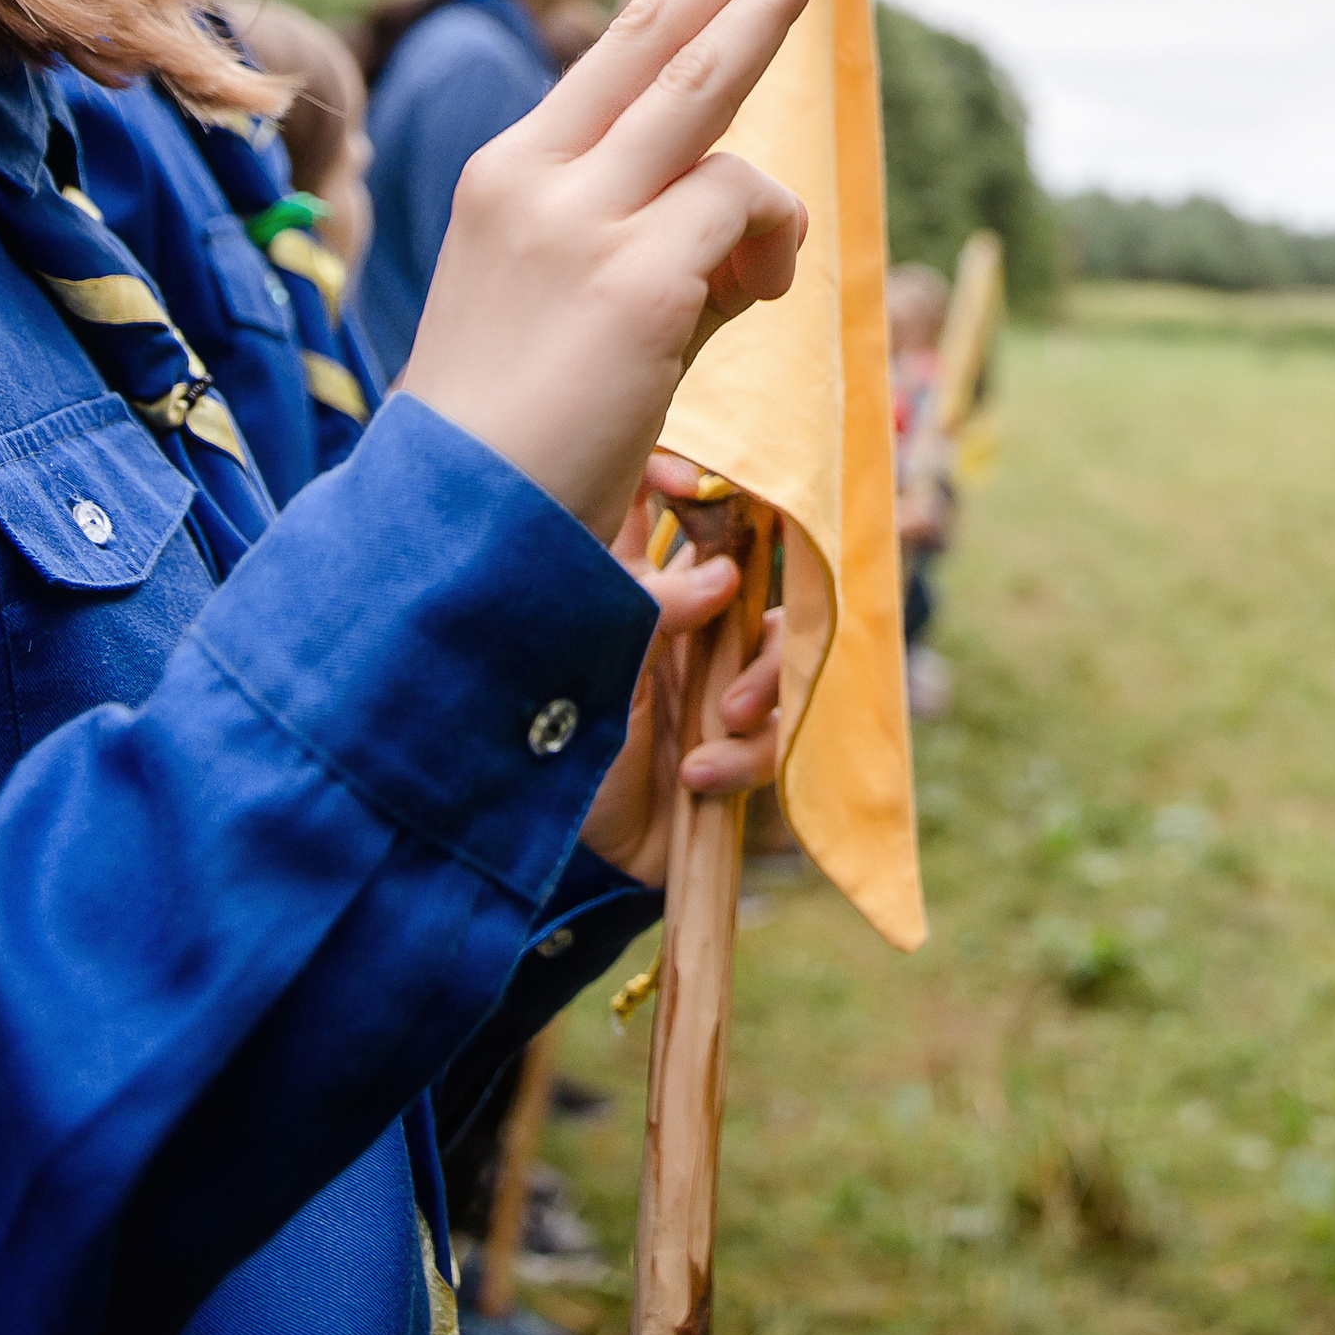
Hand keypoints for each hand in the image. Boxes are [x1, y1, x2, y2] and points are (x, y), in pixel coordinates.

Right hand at [395, 0, 831, 539]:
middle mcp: (536, 174)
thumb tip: (749, 227)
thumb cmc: (513, 443)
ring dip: (777, 22)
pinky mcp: (633, 277)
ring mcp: (581, 218)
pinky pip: (747, 208)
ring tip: (796, 44)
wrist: (450, 537)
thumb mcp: (566, 308)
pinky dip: (772, 249)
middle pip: (664, 30)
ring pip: (711, 84)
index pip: (616, 49)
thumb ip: (653, 244)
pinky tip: (749, 304)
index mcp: (511, 174)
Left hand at [579, 456, 784, 884]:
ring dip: (761, 681)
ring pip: (782, 646)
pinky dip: (744, 755)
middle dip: (748, 591)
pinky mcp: (739, 746)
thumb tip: (726, 574)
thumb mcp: (589, 663)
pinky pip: (775, 733)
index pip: (667, 509)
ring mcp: (717, 683)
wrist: (561, 856)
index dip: (684, 478)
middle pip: (750, 571)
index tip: (687, 480)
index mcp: (636, 591)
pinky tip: (698, 775)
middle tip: (730, 601)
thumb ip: (651, 609)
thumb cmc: (552, 748)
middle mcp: (686, 625)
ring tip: (721, 719)